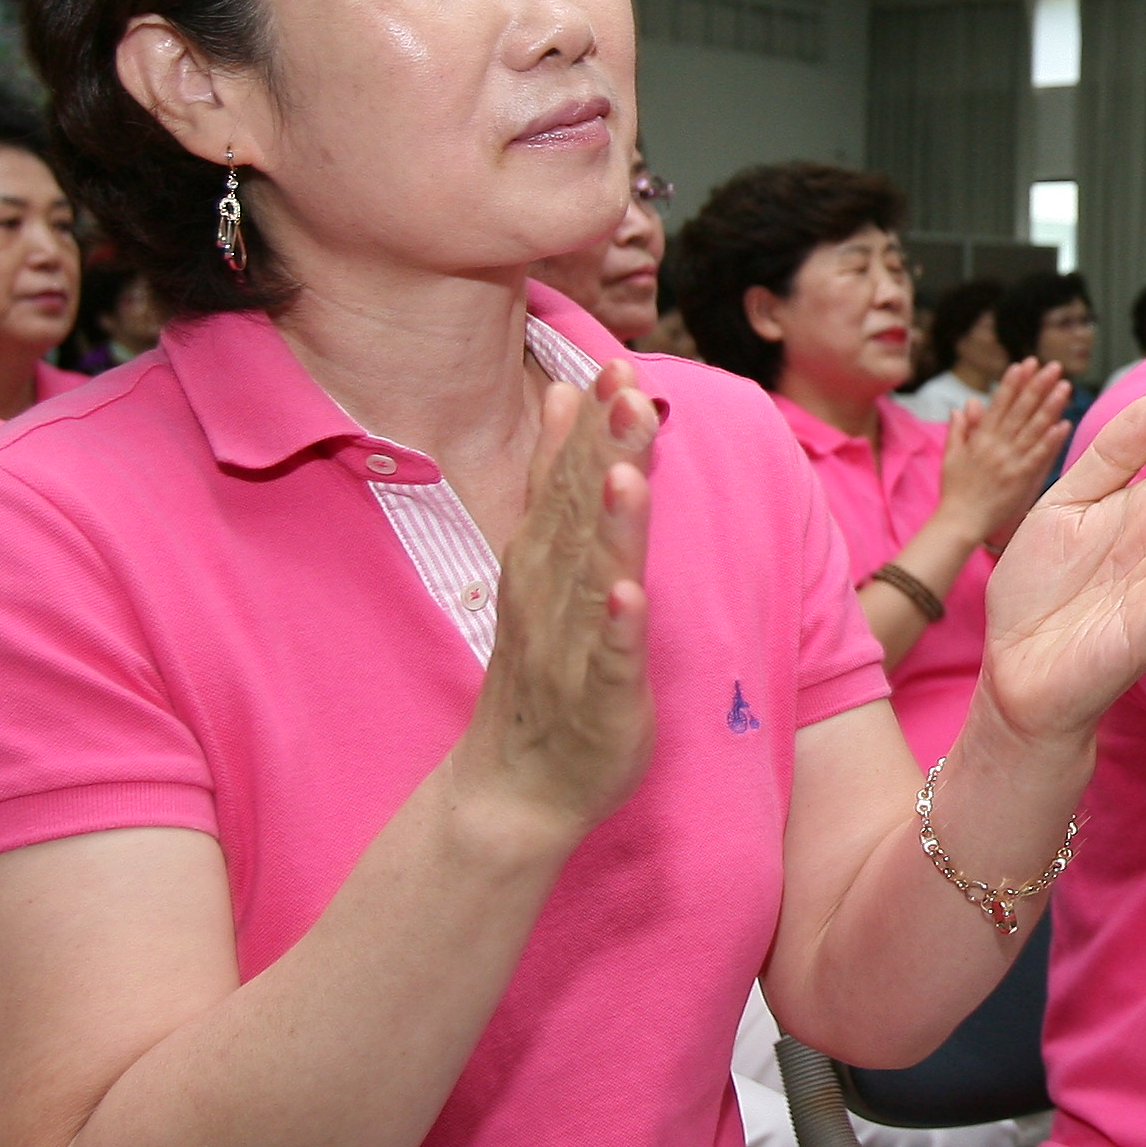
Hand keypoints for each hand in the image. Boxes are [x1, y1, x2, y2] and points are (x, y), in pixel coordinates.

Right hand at [450, 368, 657, 849]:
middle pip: (580, 512)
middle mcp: (554, 590)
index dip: (593, 422)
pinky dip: (616, 625)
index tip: (611, 361)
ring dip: (608, 526)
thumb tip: (566, 392)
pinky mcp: (599, 697)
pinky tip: (630, 593)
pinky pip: (609, 657)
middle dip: (604, 449)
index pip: (568, 477)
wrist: (515, 785)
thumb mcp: (547, 558)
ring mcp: (574, 644)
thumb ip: (557, 477)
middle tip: (624, 386)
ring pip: (594, 575)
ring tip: (625, 474)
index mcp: (546, 554)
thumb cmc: (544, 663)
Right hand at [937, 357, 1072, 553]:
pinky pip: (1038, 457)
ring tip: (1064, 386)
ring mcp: (1009, 462)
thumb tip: (965, 404)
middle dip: (1037, 385)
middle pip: (1020, 410)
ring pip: (1032, 429)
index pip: (999, 403)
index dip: (1013, 382)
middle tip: (1053, 366)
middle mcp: (996, 446)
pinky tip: (1063, 424)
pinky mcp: (1020, 480)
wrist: (958, 523)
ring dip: (1049, 406)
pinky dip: (1051, 441)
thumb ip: (960, 428)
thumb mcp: (951, 455)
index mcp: (980, 438)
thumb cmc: (955, 490)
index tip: (1026, 363)